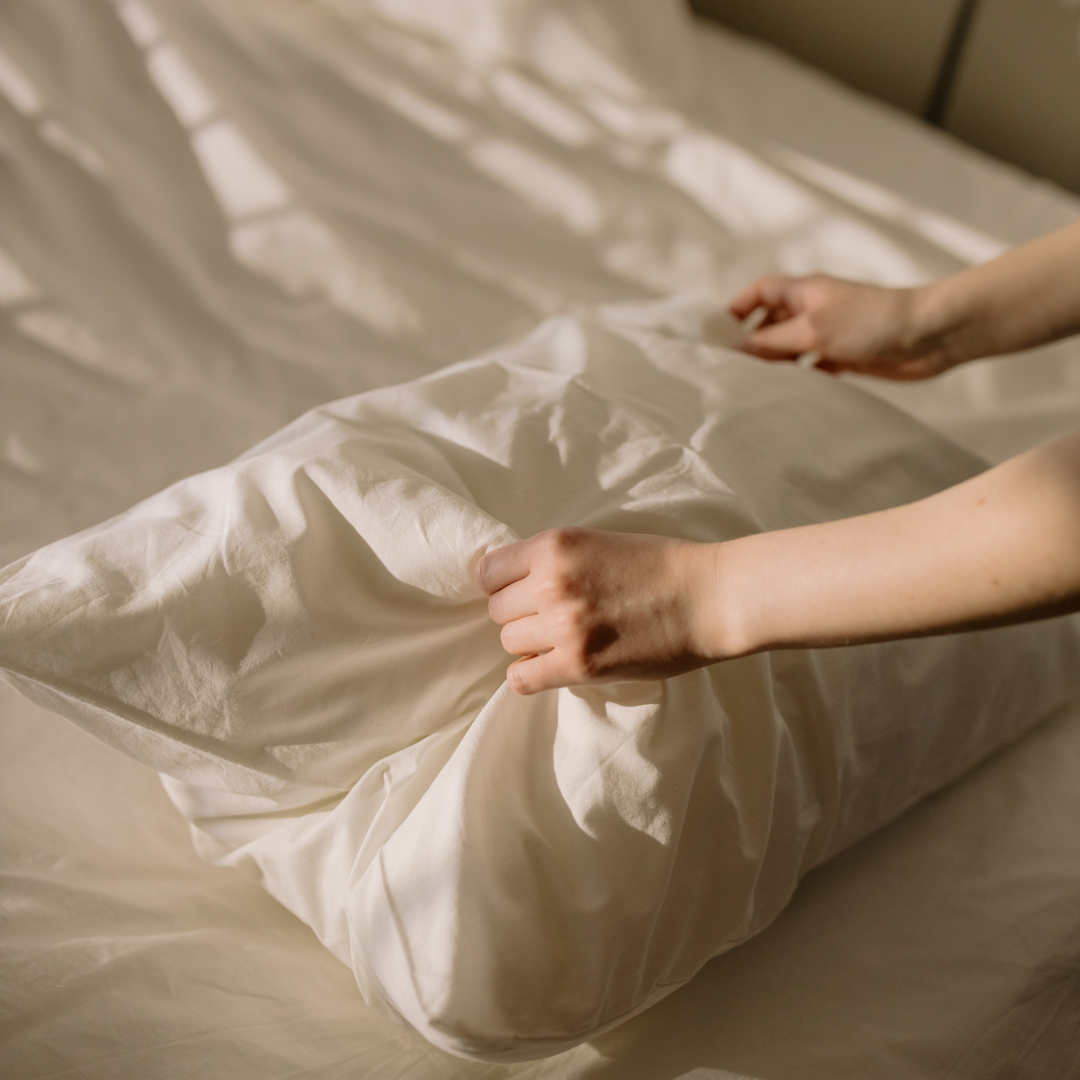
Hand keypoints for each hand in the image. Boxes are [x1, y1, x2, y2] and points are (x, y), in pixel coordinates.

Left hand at [474, 528, 722, 693]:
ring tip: (561, 639)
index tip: (517, 592)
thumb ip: (554, 559)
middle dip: (519, 614)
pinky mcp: (580, 664)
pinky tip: (547, 668)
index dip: (501, 584)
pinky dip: (529, 675)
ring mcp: (563, 626)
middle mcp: (551, 583)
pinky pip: (522, 678)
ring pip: (509, 642)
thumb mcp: (597, 542)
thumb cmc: (661, 565)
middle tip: (550, 617)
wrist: (708, 597)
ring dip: (530, 643)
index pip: (489, 571)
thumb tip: (513, 583)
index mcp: (555, 546)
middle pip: (497, 609)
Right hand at [729, 274, 955, 380]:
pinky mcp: (845, 356)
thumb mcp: (813, 330)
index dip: (736, 309)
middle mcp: (813, 309)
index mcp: (803, 292)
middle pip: (770, 323)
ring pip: (789, 348)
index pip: (758, 292)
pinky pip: (811, 368)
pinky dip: (799, 379)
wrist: (930, 336)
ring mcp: (829, 333)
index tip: (715, 335)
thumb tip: (738, 351)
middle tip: (729, 370)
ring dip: (774, 364)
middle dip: (750, 343)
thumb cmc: (872, 322)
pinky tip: (789, 395)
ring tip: (753, 387)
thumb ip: (773, 341)